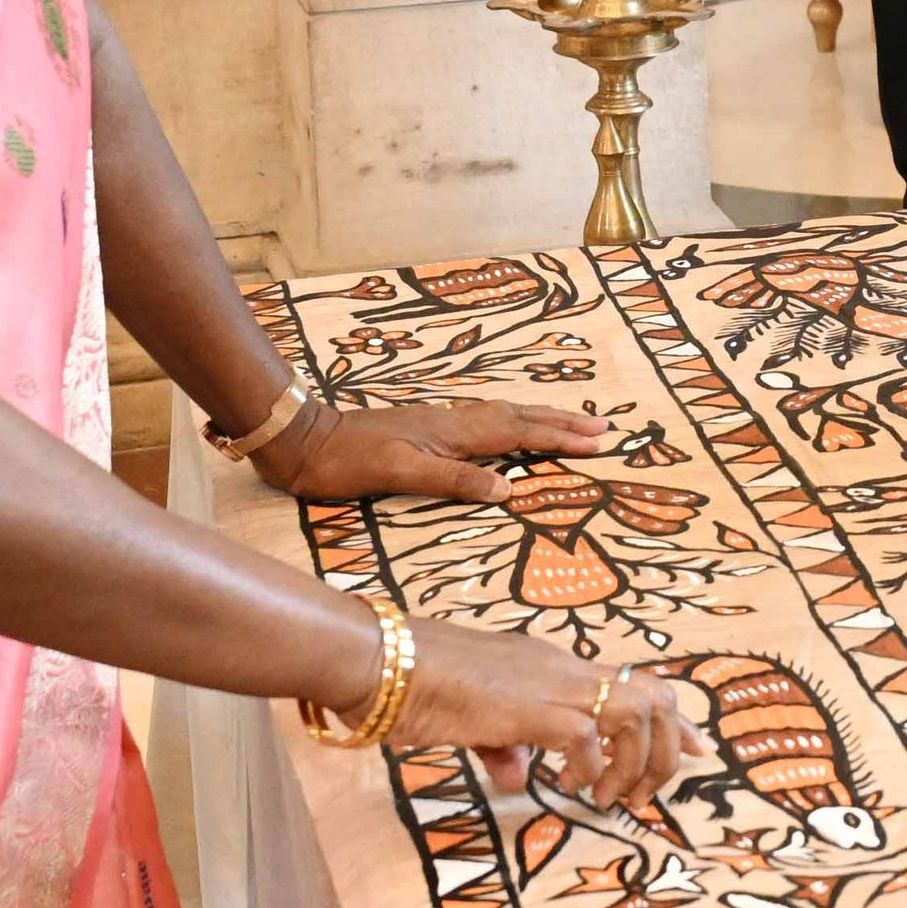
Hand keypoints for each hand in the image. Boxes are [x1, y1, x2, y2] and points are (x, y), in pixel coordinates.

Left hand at [251, 393, 615, 503]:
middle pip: (519, 418)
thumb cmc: (345, 464)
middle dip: (563, 422)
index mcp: (451, 433)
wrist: (303, 440)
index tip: (598, 441)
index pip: (518, 433)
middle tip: (604, 427)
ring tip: (574, 424)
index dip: (559, 437)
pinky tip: (513, 430)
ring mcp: (440, 424)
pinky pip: (486, 424)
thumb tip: (509, 490)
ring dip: (542, 420)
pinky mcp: (427, 430)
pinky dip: (514, 425)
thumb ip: (453, 479)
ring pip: (504, 417)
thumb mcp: (398, 475)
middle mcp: (452, 422)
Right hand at [381, 618, 712, 806]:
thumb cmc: (417, 685)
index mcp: (554, 666)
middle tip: (651, 793)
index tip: (698, 748)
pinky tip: (570, 788)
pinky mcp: (529, 707)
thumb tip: (515, 776)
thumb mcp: (473, 721)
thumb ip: (504, 744)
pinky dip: (589, 769)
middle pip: (655, 696)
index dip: (674, 718)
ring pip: (636, 713)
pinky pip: (586, 737)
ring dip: (637, 763)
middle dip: (669, 748)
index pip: (634, 682)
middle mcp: (563, 668)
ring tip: (613, 799)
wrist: (383, 661)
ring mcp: (549, 684)